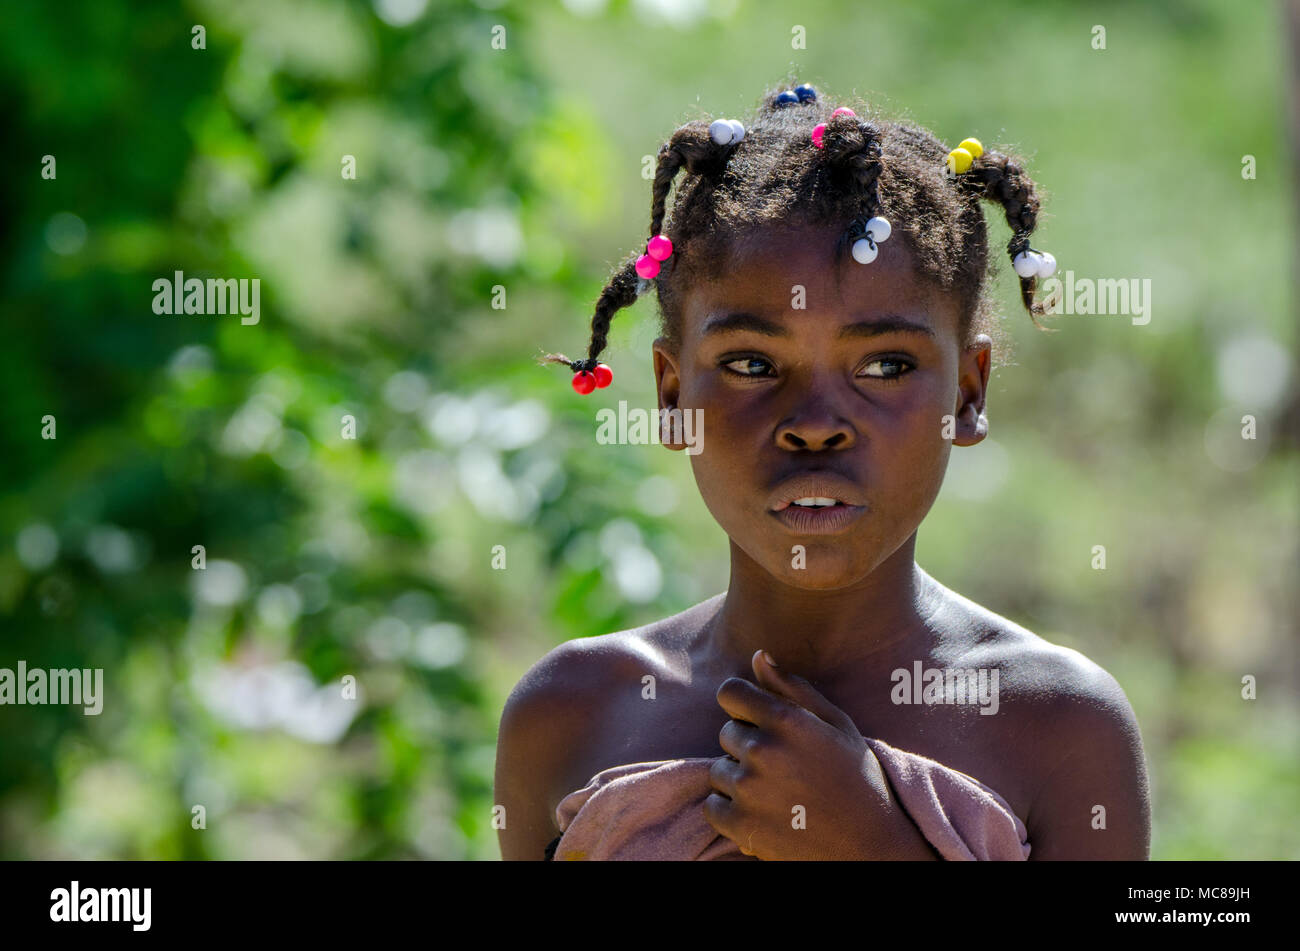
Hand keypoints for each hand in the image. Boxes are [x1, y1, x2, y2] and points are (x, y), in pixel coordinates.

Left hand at [703, 649, 937, 860]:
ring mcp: (749, 789)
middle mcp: (763, 750)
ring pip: (719, 770)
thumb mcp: (836, 724)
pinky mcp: (741, 825)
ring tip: (777, 793)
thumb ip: (793, 688)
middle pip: (727, 733)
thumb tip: (759, 656)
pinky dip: (730, 812)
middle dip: (747, 746)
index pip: (730, 692)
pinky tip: (763, 814)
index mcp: (787, 719)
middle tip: (783, 767)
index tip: (758, 721)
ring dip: (739, 780)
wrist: (870, 845)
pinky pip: (712, 806)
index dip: (742, 705)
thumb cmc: (856, 778)